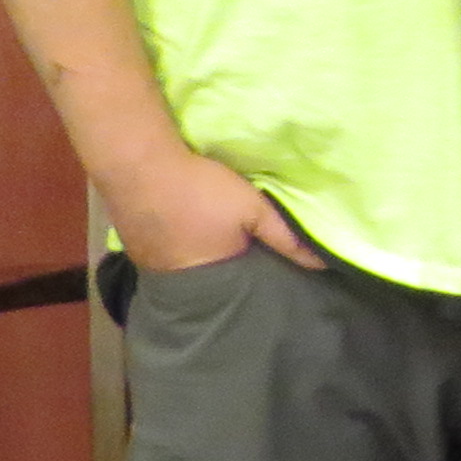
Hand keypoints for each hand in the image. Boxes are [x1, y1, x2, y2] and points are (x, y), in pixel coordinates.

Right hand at [105, 145, 322, 275]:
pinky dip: (181, 253)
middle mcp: (176, 283)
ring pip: (187, 273)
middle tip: (249, 266)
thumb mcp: (252, 209)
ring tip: (222, 254)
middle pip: (211, 287)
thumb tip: (324, 263)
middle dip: (228, 279)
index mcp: (209, 278)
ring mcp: (150, 268)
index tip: (272, 283)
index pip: (238, 296)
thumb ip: (286, 237)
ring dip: (202, 265)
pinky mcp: (135, 250)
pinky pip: (166, 261)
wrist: (138, 164)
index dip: (254, 289)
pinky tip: (191, 240)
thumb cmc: (201, 189)